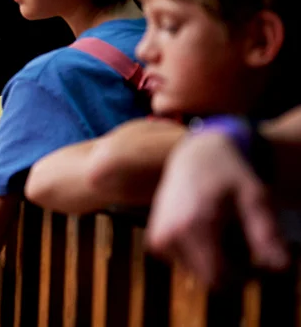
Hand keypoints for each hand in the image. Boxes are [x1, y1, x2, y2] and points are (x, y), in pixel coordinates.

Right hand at [146, 132, 289, 286]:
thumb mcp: (255, 198)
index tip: (252, 254)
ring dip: (212, 257)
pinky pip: (182, 261)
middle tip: (238, 237)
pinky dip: (197, 252)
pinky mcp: (154, 239)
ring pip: (195, 270)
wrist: (196, 155)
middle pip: (207, 277)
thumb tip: (281, 266)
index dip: (241, 275)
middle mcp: (169, 234)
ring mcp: (158, 237)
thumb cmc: (230, 174)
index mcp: (193, 226)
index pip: (218, 278)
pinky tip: (204, 226)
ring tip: (220, 227)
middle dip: (226, 265)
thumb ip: (266, 233)